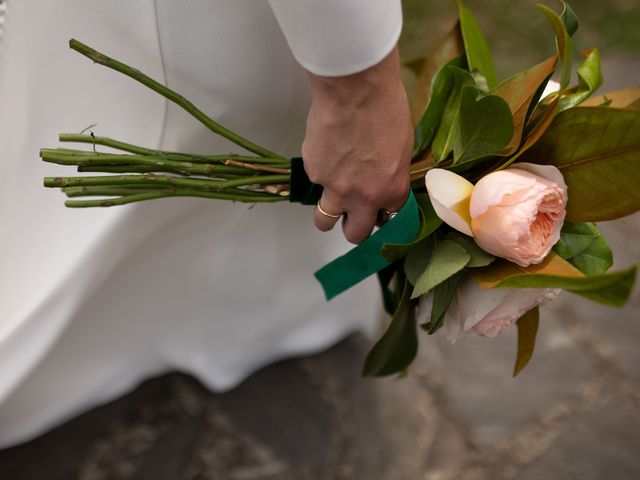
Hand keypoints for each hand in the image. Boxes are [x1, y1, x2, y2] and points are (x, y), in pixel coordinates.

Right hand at [302, 46, 412, 243]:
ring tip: (330, 190)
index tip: (375, 209)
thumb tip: (382, 178)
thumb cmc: (385, 108)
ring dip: (327, 214)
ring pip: (325, 220)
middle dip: (352, 228)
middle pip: (355, 234)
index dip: (380, 213)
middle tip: (350, 214)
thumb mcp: (403, 146)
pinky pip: (315, 180)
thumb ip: (392, 173)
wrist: (355, 90)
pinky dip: (319, 169)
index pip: (388, 220)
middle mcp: (364, 198)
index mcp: (392, 191)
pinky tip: (327, 146)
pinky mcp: (314, 173)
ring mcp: (335, 188)